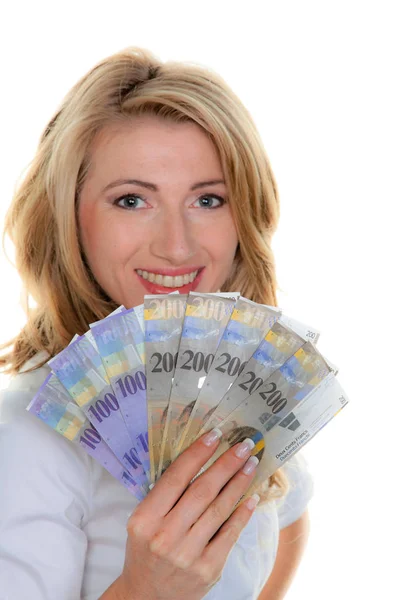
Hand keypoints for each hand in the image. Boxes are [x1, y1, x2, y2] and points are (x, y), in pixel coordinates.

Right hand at [119, 429, 259, 599]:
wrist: (146, 596)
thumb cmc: (146, 550)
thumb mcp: (143, 521)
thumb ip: (165, 495)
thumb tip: (201, 458)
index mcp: (144, 519)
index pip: (176, 477)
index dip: (198, 453)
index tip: (215, 434)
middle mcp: (164, 536)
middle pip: (202, 490)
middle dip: (226, 463)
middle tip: (244, 444)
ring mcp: (187, 554)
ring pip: (219, 508)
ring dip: (238, 482)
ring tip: (251, 464)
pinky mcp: (208, 569)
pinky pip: (230, 533)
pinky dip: (242, 513)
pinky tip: (251, 496)